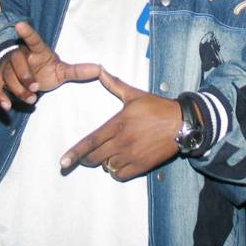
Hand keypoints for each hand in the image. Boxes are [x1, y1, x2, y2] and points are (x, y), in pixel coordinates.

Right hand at [0, 21, 101, 110]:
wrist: (27, 78)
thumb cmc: (45, 70)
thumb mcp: (61, 70)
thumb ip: (78, 71)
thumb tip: (100, 69)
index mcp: (36, 50)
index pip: (32, 39)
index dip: (26, 32)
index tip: (20, 24)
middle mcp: (19, 55)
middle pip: (17, 61)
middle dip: (25, 76)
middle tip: (35, 88)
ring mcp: (7, 67)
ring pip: (7, 76)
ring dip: (18, 90)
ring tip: (31, 99)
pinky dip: (0, 96)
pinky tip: (7, 105)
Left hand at [60, 69, 181, 180]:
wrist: (182, 123)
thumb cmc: (157, 107)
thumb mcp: (134, 94)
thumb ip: (114, 84)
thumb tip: (100, 70)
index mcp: (118, 124)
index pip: (91, 141)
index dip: (75, 153)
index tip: (63, 162)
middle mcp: (122, 142)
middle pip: (95, 158)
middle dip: (87, 158)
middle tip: (89, 154)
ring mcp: (132, 156)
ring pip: (107, 167)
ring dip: (105, 162)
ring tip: (113, 152)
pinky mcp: (141, 166)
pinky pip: (120, 175)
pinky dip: (117, 171)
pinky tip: (121, 161)